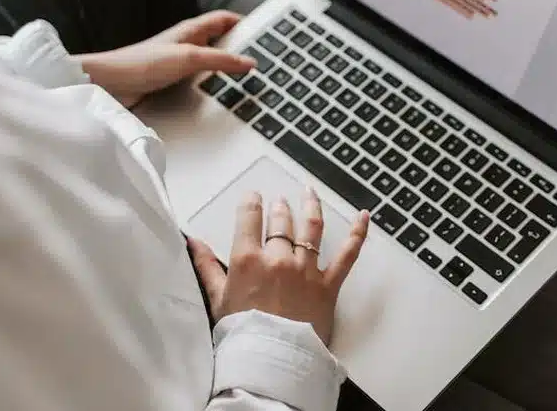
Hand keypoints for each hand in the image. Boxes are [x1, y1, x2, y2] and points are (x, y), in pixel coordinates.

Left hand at [75, 11, 254, 106]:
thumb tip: (249, 62)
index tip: (262, 32)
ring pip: (211, 61)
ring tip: (244, 78)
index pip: (224, 19)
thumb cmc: (141, 63)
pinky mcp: (173, 80)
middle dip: (239, 47)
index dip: (243, 23)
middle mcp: (187, 43)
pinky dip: (212, 83)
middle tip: (259, 57)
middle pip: (220, 40)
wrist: (111, 85)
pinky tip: (218, 93)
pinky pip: (200, 78)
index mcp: (191, 30)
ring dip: (225, 68)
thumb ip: (220, 61)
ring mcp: (180, 62)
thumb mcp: (189, 58)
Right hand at [189, 188, 369, 344]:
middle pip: (280, 221)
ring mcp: (306, 269)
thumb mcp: (218, 299)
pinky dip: (357, 233)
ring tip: (309, 192)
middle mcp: (278, 258)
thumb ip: (206, 266)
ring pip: (311, 227)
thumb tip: (193, 240)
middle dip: (279, 207)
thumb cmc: (243, 334)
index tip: (253, 196)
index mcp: (248, 260)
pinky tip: (363, 216)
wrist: (272, 364)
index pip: (249, 217)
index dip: (251, 202)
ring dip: (310, 205)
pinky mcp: (328, 284)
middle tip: (279, 201)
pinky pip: (347, 254)